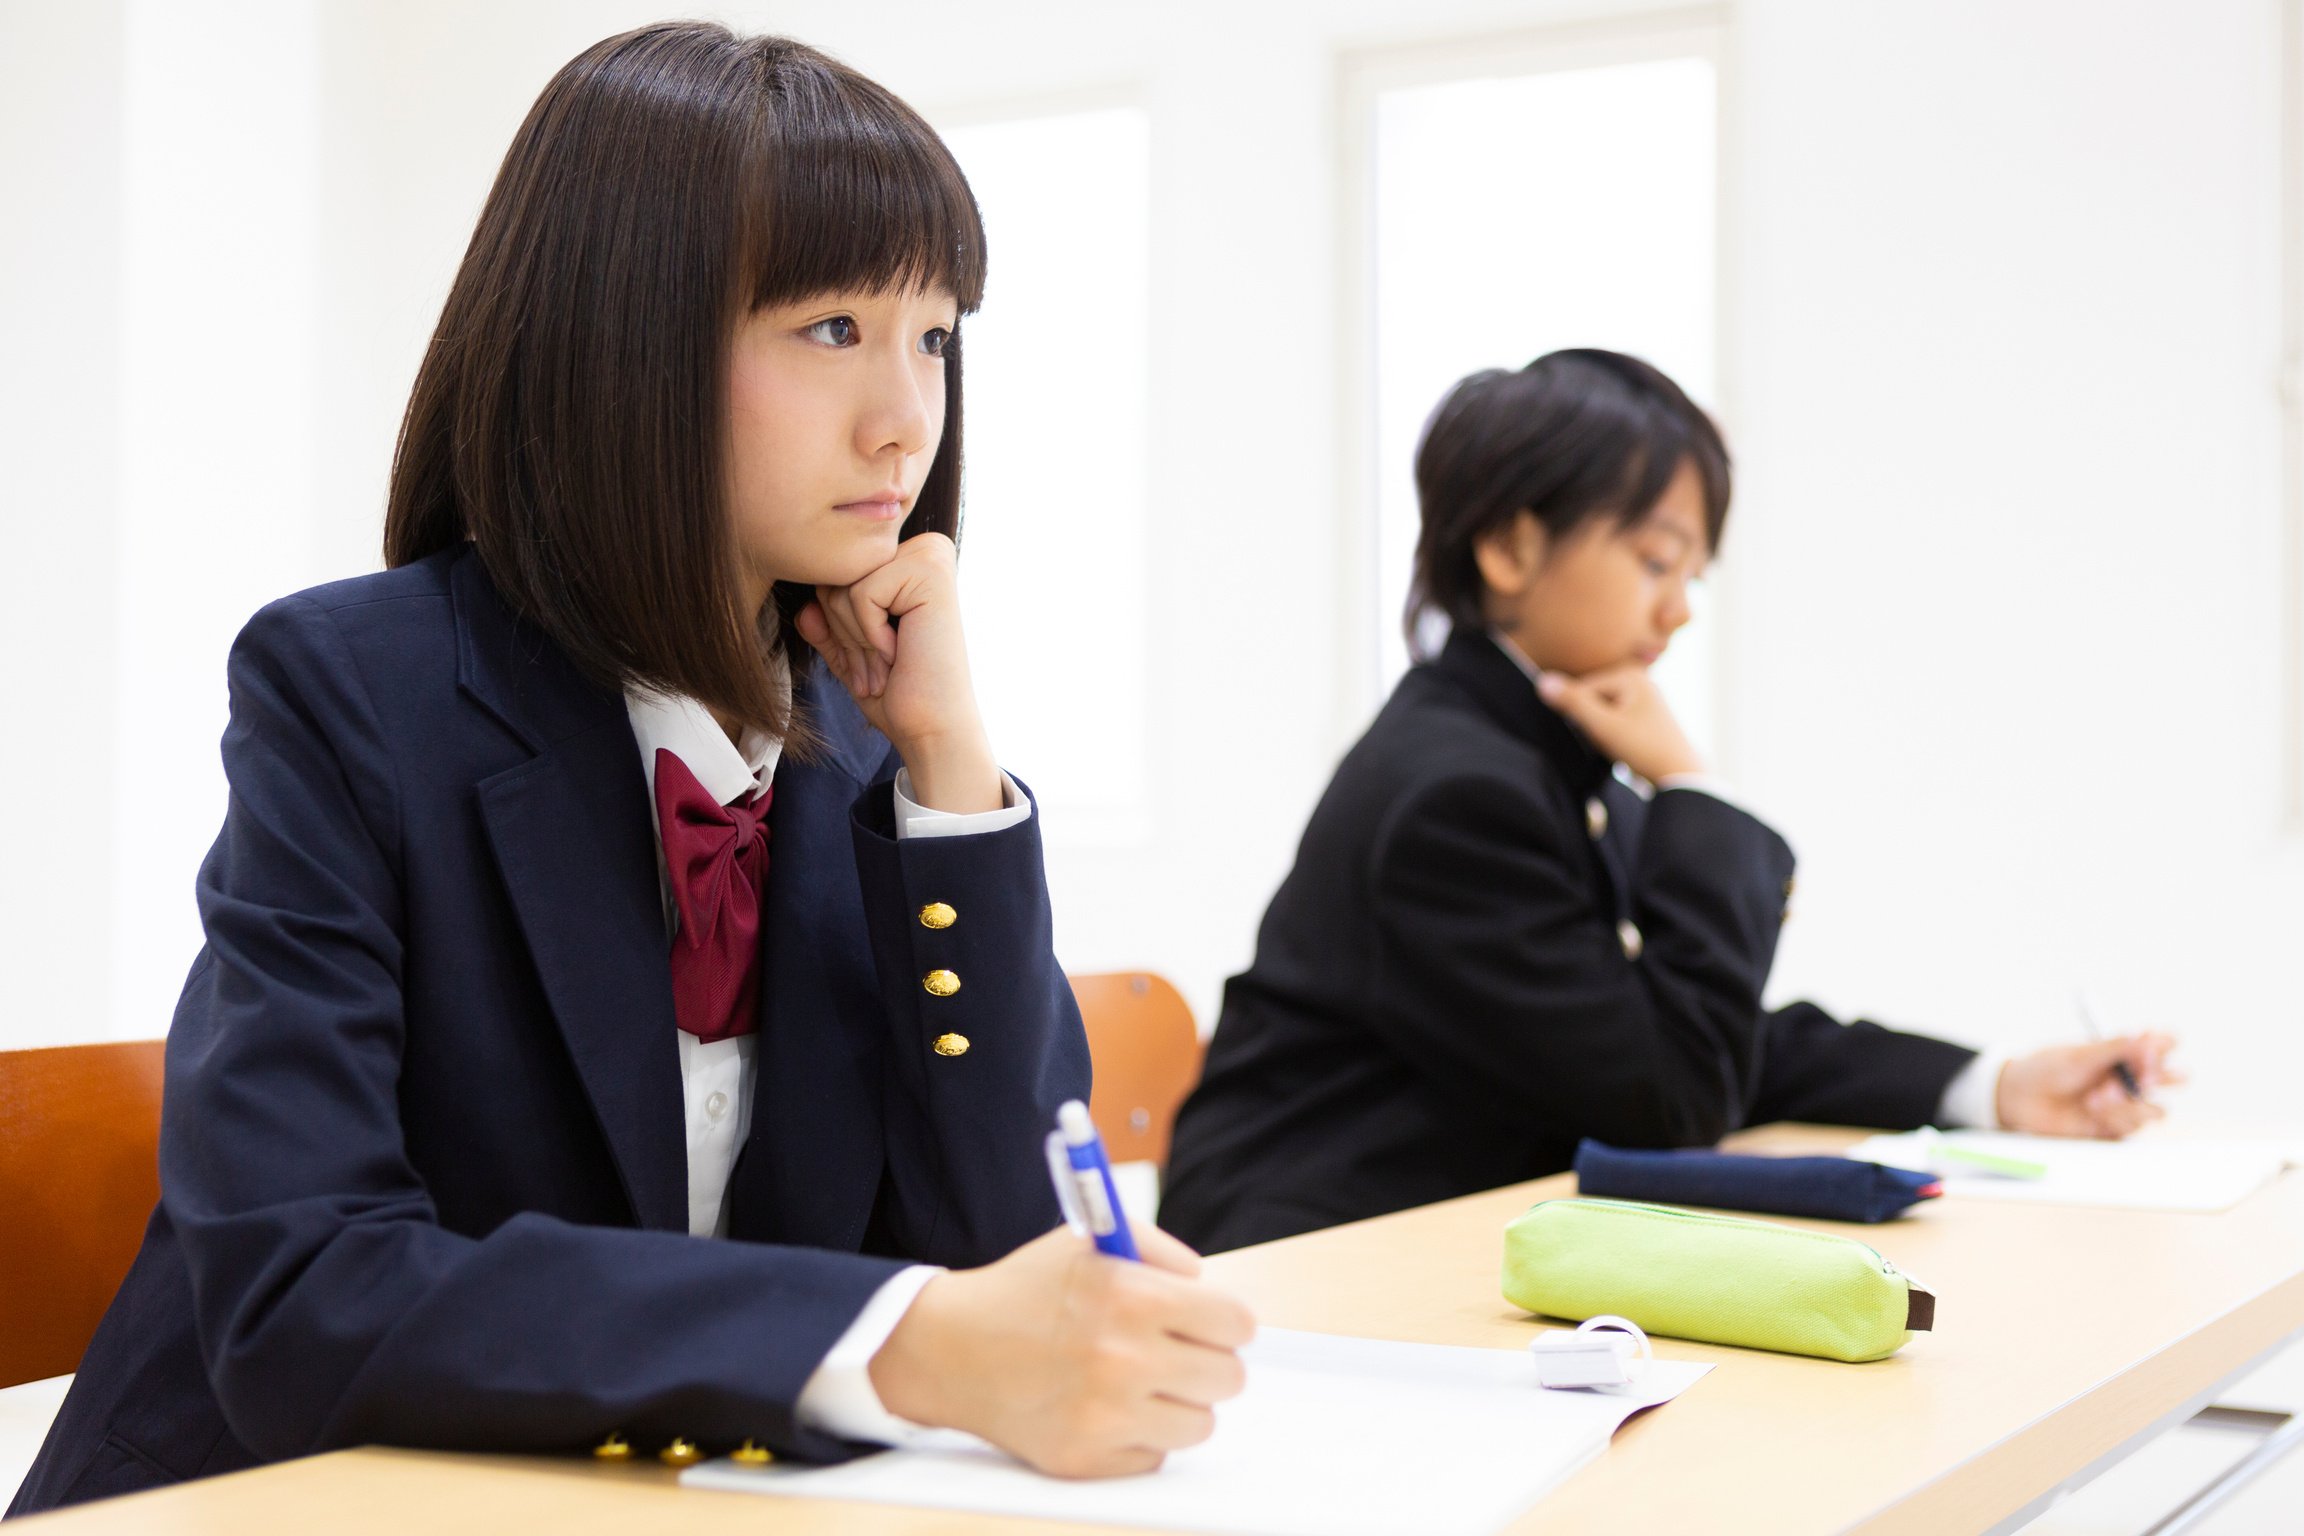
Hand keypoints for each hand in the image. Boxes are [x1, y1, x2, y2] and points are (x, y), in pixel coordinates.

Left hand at [793, 532, 1000, 813]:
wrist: (934, 729)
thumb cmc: (899, 694)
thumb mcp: (851, 654)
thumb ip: (827, 628)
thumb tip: (804, 608)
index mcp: (910, 561)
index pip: (837, 575)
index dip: (839, 626)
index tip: (874, 661)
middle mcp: (924, 548)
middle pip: (837, 575)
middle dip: (845, 632)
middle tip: (881, 667)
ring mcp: (929, 556)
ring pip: (844, 586)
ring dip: (857, 639)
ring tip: (890, 663)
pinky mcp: (929, 572)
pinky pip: (859, 595)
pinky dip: (870, 635)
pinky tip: (901, 652)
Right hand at [868, 1225, 1255, 1478]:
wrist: (951, 1347)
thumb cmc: (1026, 1289)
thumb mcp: (1091, 1240)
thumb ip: (1162, 1252)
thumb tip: (1209, 1286)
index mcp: (1131, 1297)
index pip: (1236, 1323)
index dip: (1227, 1321)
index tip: (1215, 1325)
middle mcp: (1122, 1359)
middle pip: (1228, 1378)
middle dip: (1207, 1361)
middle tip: (1175, 1352)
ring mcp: (1104, 1416)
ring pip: (1200, 1425)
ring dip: (1178, 1403)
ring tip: (1140, 1381)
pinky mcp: (1085, 1459)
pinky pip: (1155, 1457)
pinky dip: (1140, 1436)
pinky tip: (1108, 1407)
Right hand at [1534, 664, 1703, 782]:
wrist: (1682, 777)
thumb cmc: (1645, 750)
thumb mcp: (1603, 727)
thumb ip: (1573, 703)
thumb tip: (1543, 681)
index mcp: (1631, 674)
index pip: (1583, 690)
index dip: (1583, 717)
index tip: (1606, 735)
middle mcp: (1640, 679)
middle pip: (1594, 700)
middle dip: (1594, 724)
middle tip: (1616, 742)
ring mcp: (1646, 697)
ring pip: (1603, 713)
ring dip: (1603, 732)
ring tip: (1624, 746)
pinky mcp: (1648, 714)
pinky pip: (1616, 720)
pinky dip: (1615, 735)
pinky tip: (1628, 747)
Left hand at [1995, 1033, 2181, 1138]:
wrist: (2018, 1098)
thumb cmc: (2047, 1069)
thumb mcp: (2078, 1055)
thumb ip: (2112, 1047)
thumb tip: (2144, 1036)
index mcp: (2126, 1054)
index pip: (2161, 1046)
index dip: (2162, 1046)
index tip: (2146, 1047)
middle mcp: (2132, 1080)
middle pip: (2173, 1079)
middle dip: (2163, 1077)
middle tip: (2143, 1077)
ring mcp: (2127, 1107)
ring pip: (2156, 1110)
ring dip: (2130, 1103)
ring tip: (2098, 1096)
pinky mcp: (2115, 1130)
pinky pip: (2133, 1129)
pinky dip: (2116, 1119)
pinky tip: (2093, 1110)